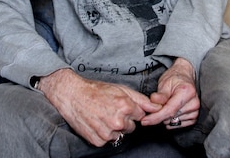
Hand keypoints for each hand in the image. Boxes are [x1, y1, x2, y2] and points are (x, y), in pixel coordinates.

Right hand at [39, 68, 161, 146]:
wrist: (72, 96)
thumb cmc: (96, 90)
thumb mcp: (120, 89)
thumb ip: (141, 99)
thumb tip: (157, 107)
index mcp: (125, 106)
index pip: (140, 115)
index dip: (131, 110)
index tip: (121, 105)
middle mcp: (118, 121)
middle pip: (131, 127)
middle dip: (124, 119)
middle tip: (110, 109)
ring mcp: (108, 133)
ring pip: (119, 134)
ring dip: (114, 128)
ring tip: (102, 115)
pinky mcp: (98, 141)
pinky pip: (107, 140)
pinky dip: (103, 133)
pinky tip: (96, 123)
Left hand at [140, 57, 199, 128]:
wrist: (184, 76)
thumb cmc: (175, 78)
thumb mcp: (165, 82)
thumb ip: (160, 94)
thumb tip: (153, 101)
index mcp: (187, 92)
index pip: (169, 110)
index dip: (155, 117)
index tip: (145, 120)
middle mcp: (193, 103)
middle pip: (171, 117)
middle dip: (159, 115)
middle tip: (157, 105)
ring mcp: (195, 111)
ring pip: (173, 122)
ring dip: (166, 117)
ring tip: (166, 105)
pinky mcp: (194, 117)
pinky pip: (178, 125)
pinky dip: (172, 120)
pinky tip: (171, 111)